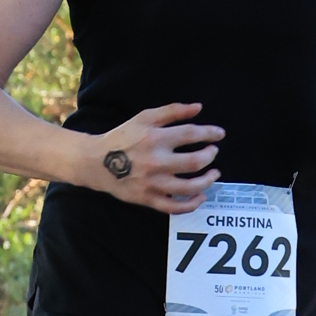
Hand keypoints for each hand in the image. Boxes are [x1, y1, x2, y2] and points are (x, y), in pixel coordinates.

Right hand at [81, 102, 222, 211]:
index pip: (191, 135)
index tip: (219, 134)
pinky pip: (174, 207)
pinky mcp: (147, 199)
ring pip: (188, 187)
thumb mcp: (144, 118)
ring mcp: (152, 183)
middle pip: (194, 162)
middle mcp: (155, 162)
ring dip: (207, 181)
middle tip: (213, 152)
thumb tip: (198, 108)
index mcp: (155, 139)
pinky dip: (191, 204)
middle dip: (210, 156)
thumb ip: (172, 111)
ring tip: (214, 174)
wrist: (96, 162)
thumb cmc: (122, 137)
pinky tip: (200, 196)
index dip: (210, 133)